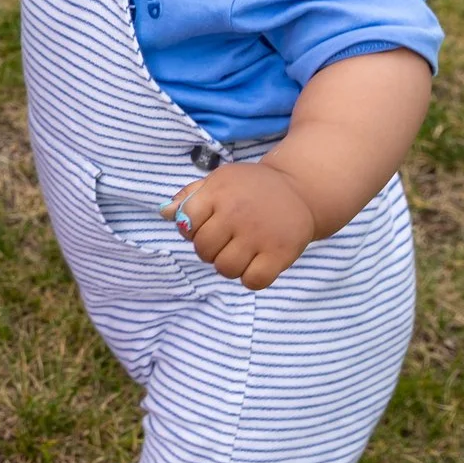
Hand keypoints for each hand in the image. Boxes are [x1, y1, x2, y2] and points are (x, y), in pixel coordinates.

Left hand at [164, 161, 320, 289]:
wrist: (299, 189)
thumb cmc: (250, 188)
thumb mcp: (219, 181)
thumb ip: (190, 196)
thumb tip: (164, 213)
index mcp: (218, 192)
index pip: (186, 223)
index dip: (192, 230)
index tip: (207, 226)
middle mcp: (236, 212)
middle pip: (204, 250)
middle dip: (210, 250)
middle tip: (227, 241)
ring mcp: (259, 234)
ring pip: (225, 269)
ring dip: (229, 266)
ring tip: (241, 252)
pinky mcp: (280, 253)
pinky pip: (253, 281)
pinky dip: (252, 278)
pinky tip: (257, 264)